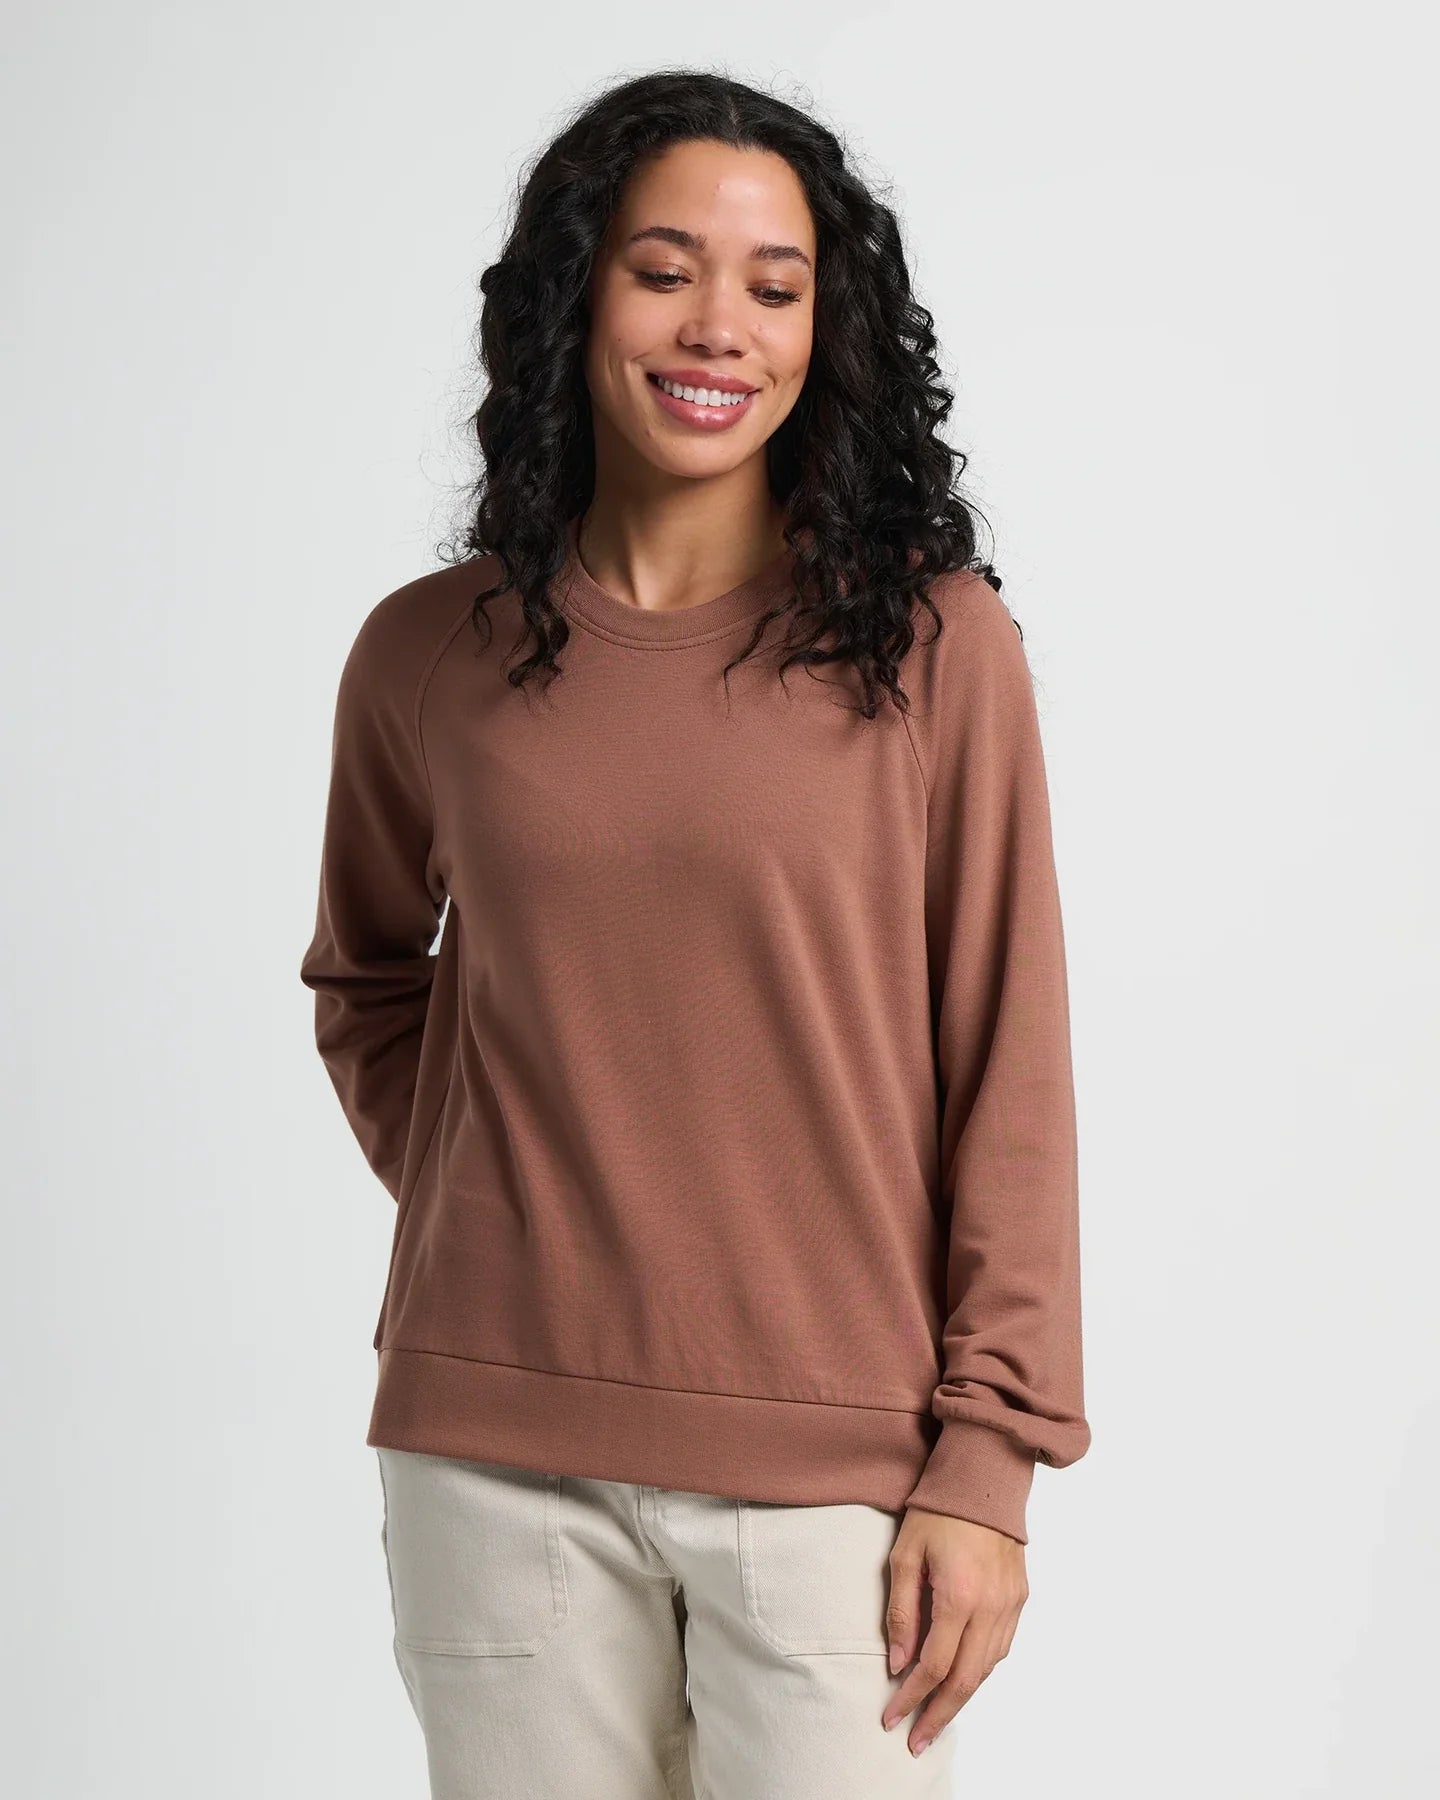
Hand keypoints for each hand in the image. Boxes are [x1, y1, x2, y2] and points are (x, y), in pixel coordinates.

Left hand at [880, 1507, 1027, 1755]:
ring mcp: (1010, 1603)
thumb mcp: (905, 1554)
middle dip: (940, 1715)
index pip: (934, 1665)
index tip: (891, 1717)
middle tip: (917, 1741)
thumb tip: (897, 1661)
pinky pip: (1001, 1648)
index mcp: (959, 1594)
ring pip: (988, 1668)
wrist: (984, 1476)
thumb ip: (901, 1610)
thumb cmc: (938, 1510)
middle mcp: (991, 1606)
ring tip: (936, 1717)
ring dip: (962, 1698)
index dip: (912, 1696)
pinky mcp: (1020, 1597)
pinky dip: (981, 1670)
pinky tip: (963, 1680)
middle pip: (966, 1679)